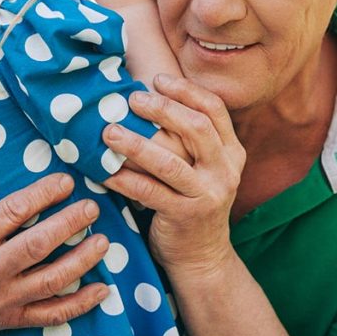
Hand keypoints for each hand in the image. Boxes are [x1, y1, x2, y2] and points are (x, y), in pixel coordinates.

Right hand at [0, 144, 109, 335]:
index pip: (12, 213)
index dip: (42, 195)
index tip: (67, 182)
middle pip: (36, 246)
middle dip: (68, 224)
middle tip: (92, 207)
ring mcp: (2, 299)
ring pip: (50, 281)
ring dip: (81, 261)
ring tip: (104, 241)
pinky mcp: (13, 319)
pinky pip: (51, 314)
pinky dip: (79, 304)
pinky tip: (102, 289)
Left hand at [101, 74, 245, 277]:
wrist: (202, 255)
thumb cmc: (192, 201)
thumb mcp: (203, 167)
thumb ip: (189, 138)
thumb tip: (148, 94)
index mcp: (232, 151)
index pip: (214, 109)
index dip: (186, 91)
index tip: (157, 79)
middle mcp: (225, 170)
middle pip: (196, 128)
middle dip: (162, 109)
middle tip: (131, 99)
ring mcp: (208, 194)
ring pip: (170, 163)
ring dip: (136, 144)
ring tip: (109, 132)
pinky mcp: (186, 216)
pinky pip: (150, 193)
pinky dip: (124, 180)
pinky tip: (105, 171)